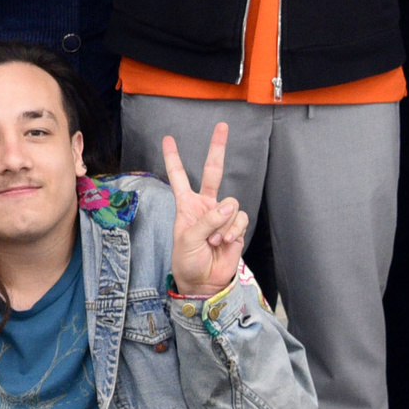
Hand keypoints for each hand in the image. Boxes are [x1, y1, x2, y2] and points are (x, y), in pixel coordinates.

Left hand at [162, 123, 249, 300]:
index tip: (168, 139)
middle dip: (217, 148)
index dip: (173, 158)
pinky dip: (232, 231)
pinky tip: (224, 243)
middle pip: (214, 171)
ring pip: (230, 203)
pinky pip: (239, 219)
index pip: (179, 176)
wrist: (203, 283)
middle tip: (222, 126)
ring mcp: (221, 215)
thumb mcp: (187, 240)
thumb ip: (206, 221)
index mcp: (186, 205)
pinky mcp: (235, 227)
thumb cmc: (187, 261)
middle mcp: (205, 205)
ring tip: (213, 241)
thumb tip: (227, 206)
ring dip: (222, 224)